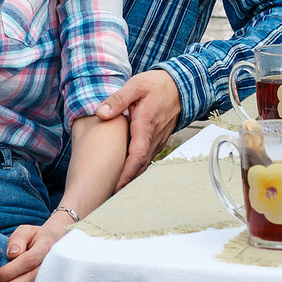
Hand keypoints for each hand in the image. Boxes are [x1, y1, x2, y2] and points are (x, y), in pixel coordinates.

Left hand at [0, 215, 73, 281]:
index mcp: (47, 245)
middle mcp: (56, 261)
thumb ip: (17, 239)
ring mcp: (60, 274)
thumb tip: (12, 254)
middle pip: (34, 277)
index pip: (29, 260)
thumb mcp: (26, 231)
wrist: (60, 242)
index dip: (11, 271)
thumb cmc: (37, 238)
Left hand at [95, 69, 181, 185]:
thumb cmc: (157, 85)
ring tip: (111, 190)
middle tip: (107, 196)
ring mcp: (158, 141)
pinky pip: (146, 159)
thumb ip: (117, 100)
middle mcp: (154, 138)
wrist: (180, 86)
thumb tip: (101, 113)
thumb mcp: (135, 86)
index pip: (137, 155)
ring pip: (144, 165)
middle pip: (140, 166)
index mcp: (146, 125)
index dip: (126, 173)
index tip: (114, 187)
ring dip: (130, 178)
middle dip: (125, 183)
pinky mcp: (158, 141)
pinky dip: (135, 169)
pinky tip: (123, 173)